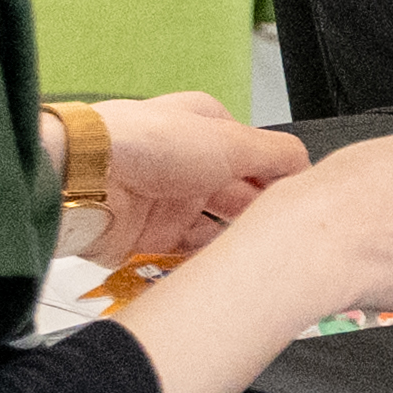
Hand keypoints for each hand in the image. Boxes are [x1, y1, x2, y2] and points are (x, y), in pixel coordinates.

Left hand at [83, 93, 302, 271]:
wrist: (85, 178)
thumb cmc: (144, 142)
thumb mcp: (230, 140)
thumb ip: (276, 154)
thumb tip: (307, 163)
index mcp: (207, 130)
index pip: (259, 156)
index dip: (281, 178)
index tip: (302, 200)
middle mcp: (188, 164)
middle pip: (240, 194)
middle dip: (260, 213)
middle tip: (284, 231)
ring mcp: (168, 200)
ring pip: (216, 226)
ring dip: (234, 238)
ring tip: (258, 250)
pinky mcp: (149, 235)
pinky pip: (188, 253)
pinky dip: (206, 259)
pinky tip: (224, 262)